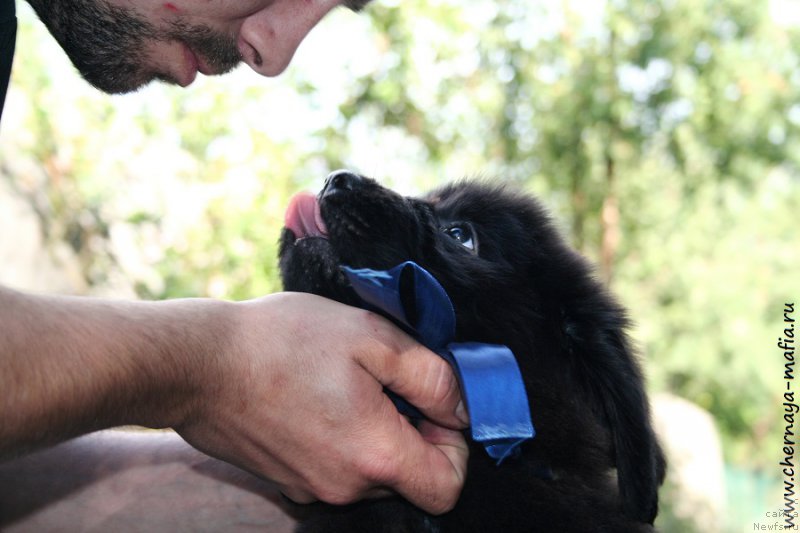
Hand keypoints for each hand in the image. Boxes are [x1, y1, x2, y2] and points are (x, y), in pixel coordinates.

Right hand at [175, 292, 468, 514]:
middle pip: (409, 475)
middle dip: (412, 427)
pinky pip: (336, 466)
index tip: (432, 402)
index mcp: (374, 456)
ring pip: (372, 469)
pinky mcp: (288, 480)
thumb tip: (464, 407)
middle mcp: (345, 487)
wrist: (197, 363)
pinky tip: (318, 394)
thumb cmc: (282, 343)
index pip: (448, 485)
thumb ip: (431, 377)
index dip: (455, 444)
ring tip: (346, 379)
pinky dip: (342, 436)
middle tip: (385, 377)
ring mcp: (312, 488)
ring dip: (376, 429)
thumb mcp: (371, 338)